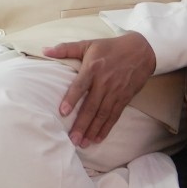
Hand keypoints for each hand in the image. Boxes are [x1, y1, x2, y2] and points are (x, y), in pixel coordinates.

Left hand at [47, 32, 156, 147]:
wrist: (142, 50)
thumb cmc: (110, 47)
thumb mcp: (88, 44)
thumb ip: (66, 49)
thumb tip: (44, 50)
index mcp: (93, 68)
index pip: (80, 86)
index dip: (72, 99)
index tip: (63, 112)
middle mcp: (104, 82)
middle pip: (92, 106)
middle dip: (82, 124)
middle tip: (72, 139)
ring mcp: (116, 92)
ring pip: (103, 114)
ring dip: (93, 130)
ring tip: (83, 143)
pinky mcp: (125, 98)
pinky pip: (115, 115)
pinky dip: (107, 128)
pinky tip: (98, 138)